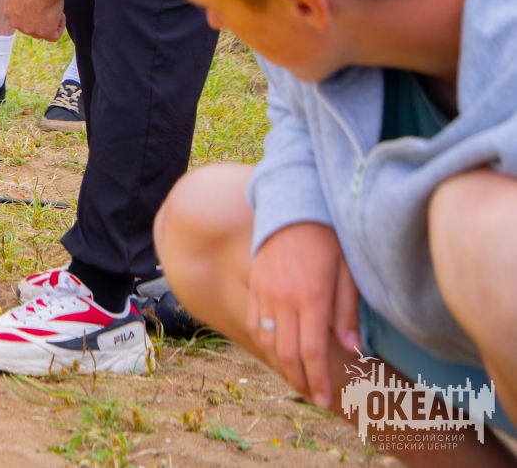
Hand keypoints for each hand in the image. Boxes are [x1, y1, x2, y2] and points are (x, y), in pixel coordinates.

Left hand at [3, 0, 66, 40]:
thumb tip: (27, 0)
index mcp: (8, 11)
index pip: (20, 18)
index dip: (32, 12)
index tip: (40, 4)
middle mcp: (15, 22)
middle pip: (30, 26)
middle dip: (40, 19)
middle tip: (49, 6)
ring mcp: (28, 29)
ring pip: (42, 31)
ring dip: (50, 21)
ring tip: (55, 7)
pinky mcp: (43, 33)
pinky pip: (54, 36)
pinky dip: (59, 26)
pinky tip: (61, 14)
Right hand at [247, 222, 360, 408]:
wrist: (292, 207)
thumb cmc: (327, 238)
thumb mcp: (348, 272)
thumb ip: (348, 312)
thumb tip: (352, 349)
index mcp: (311, 297)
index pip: (312, 351)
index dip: (318, 380)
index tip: (325, 399)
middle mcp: (283, 299)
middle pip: (287, 353)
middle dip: (300, 381)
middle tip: (314, 398)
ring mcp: (265, 292)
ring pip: (268, 342)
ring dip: (282, 367)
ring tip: (298, 381)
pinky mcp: (255, 286)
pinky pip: (255, 323)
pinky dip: (265, 345)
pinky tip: (277, 354)